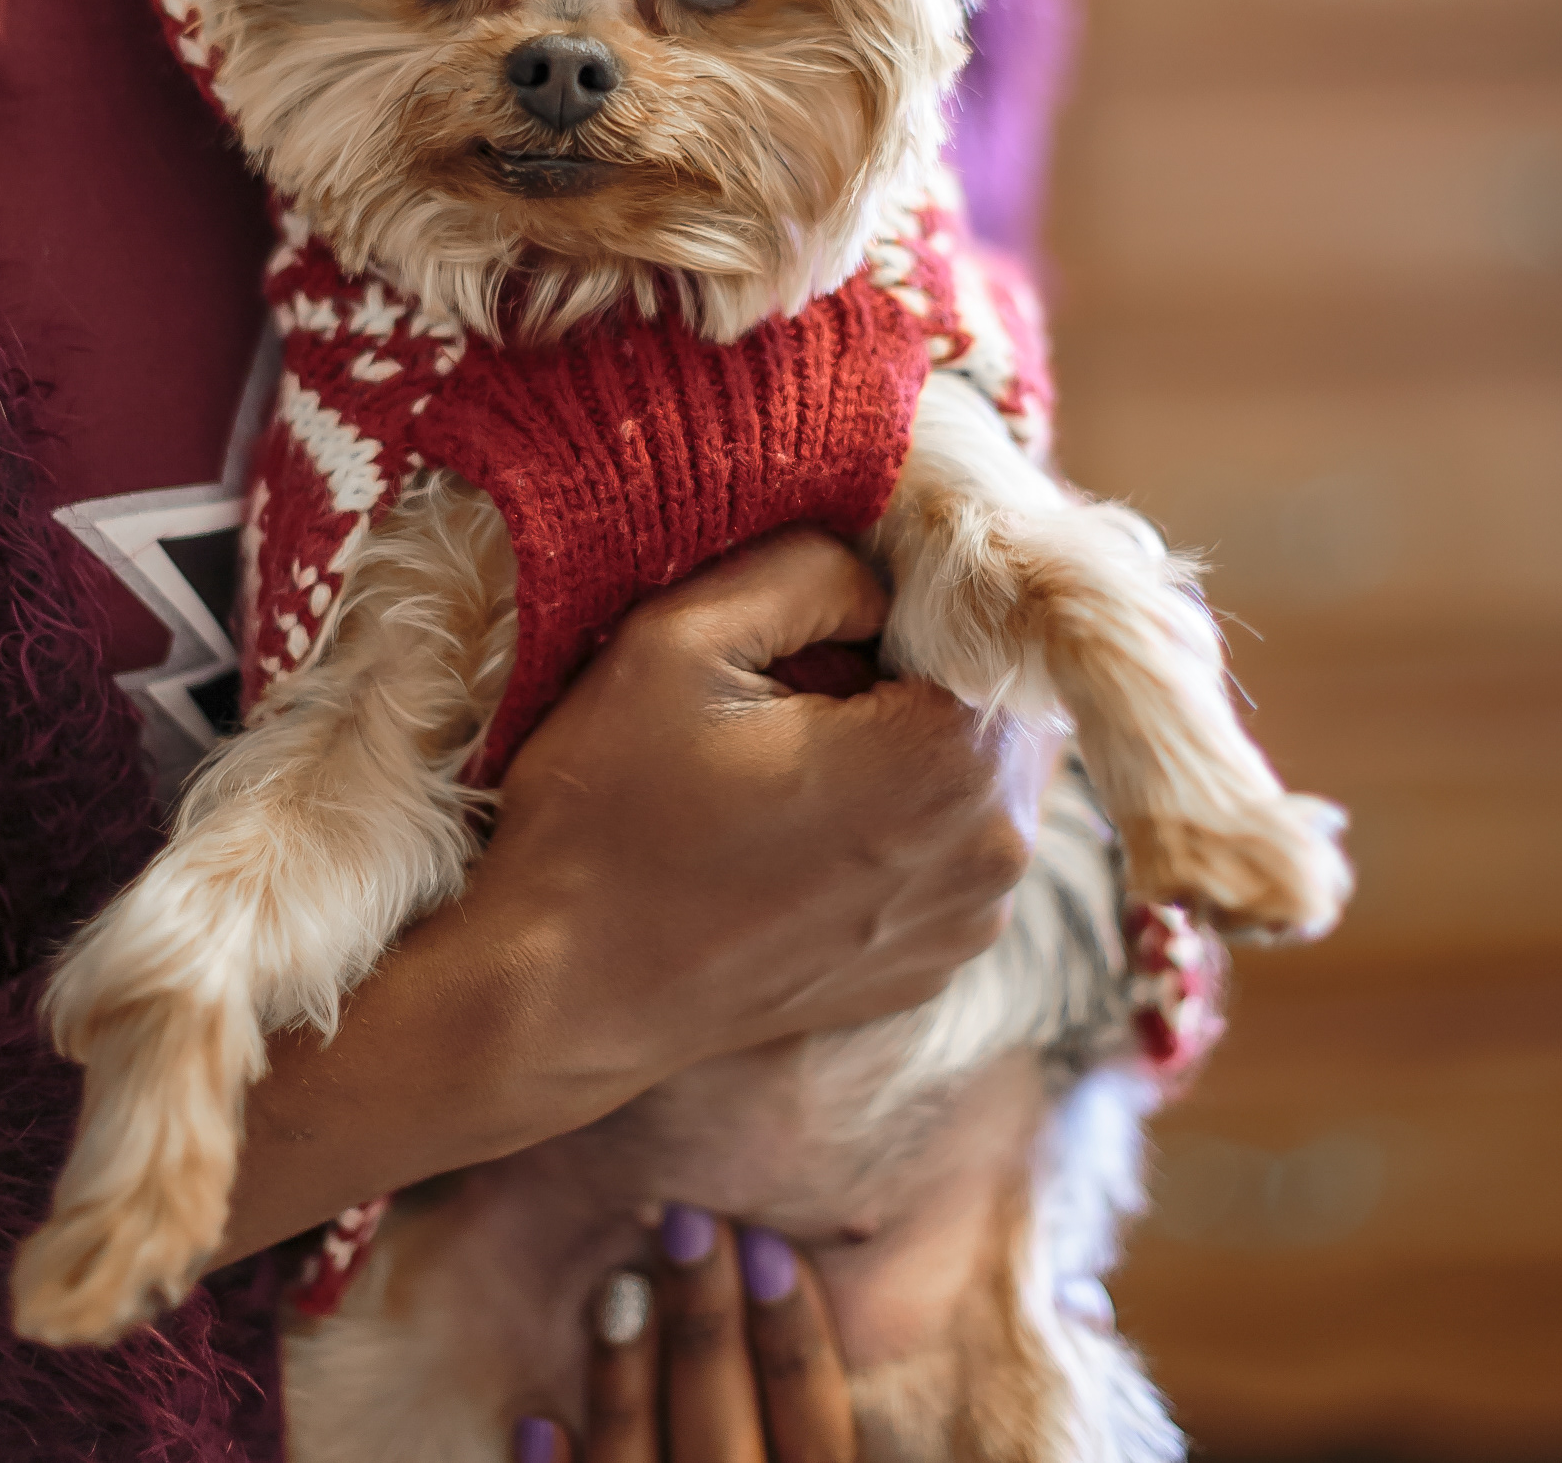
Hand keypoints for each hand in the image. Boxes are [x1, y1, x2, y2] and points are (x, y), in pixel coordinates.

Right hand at [221, 531, 1035, 1260]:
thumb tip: (878, 570)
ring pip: (983, 770)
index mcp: (950, 759)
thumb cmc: (609, 815)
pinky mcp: (933, 961)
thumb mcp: (679, 638)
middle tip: (809, 657)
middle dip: (924, 662)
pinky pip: (952, 843)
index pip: (996, 623)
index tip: (837, 594)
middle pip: (1001, 696)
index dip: (920, 591)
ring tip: (797, 735)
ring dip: (916, 734)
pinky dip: (902, 810)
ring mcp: (969, 919)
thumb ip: (807, 565)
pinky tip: (800, 810)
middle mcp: (993, 848)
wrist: (561, 994)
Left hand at [515, 1211, 853, 1462]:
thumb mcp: (812, 1442)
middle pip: (727, 1449)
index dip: (799, 1345)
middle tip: (685, 1222)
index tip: (770, 1244)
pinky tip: (536, 1417)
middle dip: (706, 1333)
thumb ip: (819, 1407)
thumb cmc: (786, 1455)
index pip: (820, 1442)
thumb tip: (847, 1249)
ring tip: (618, 1288)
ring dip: (628, 1386)